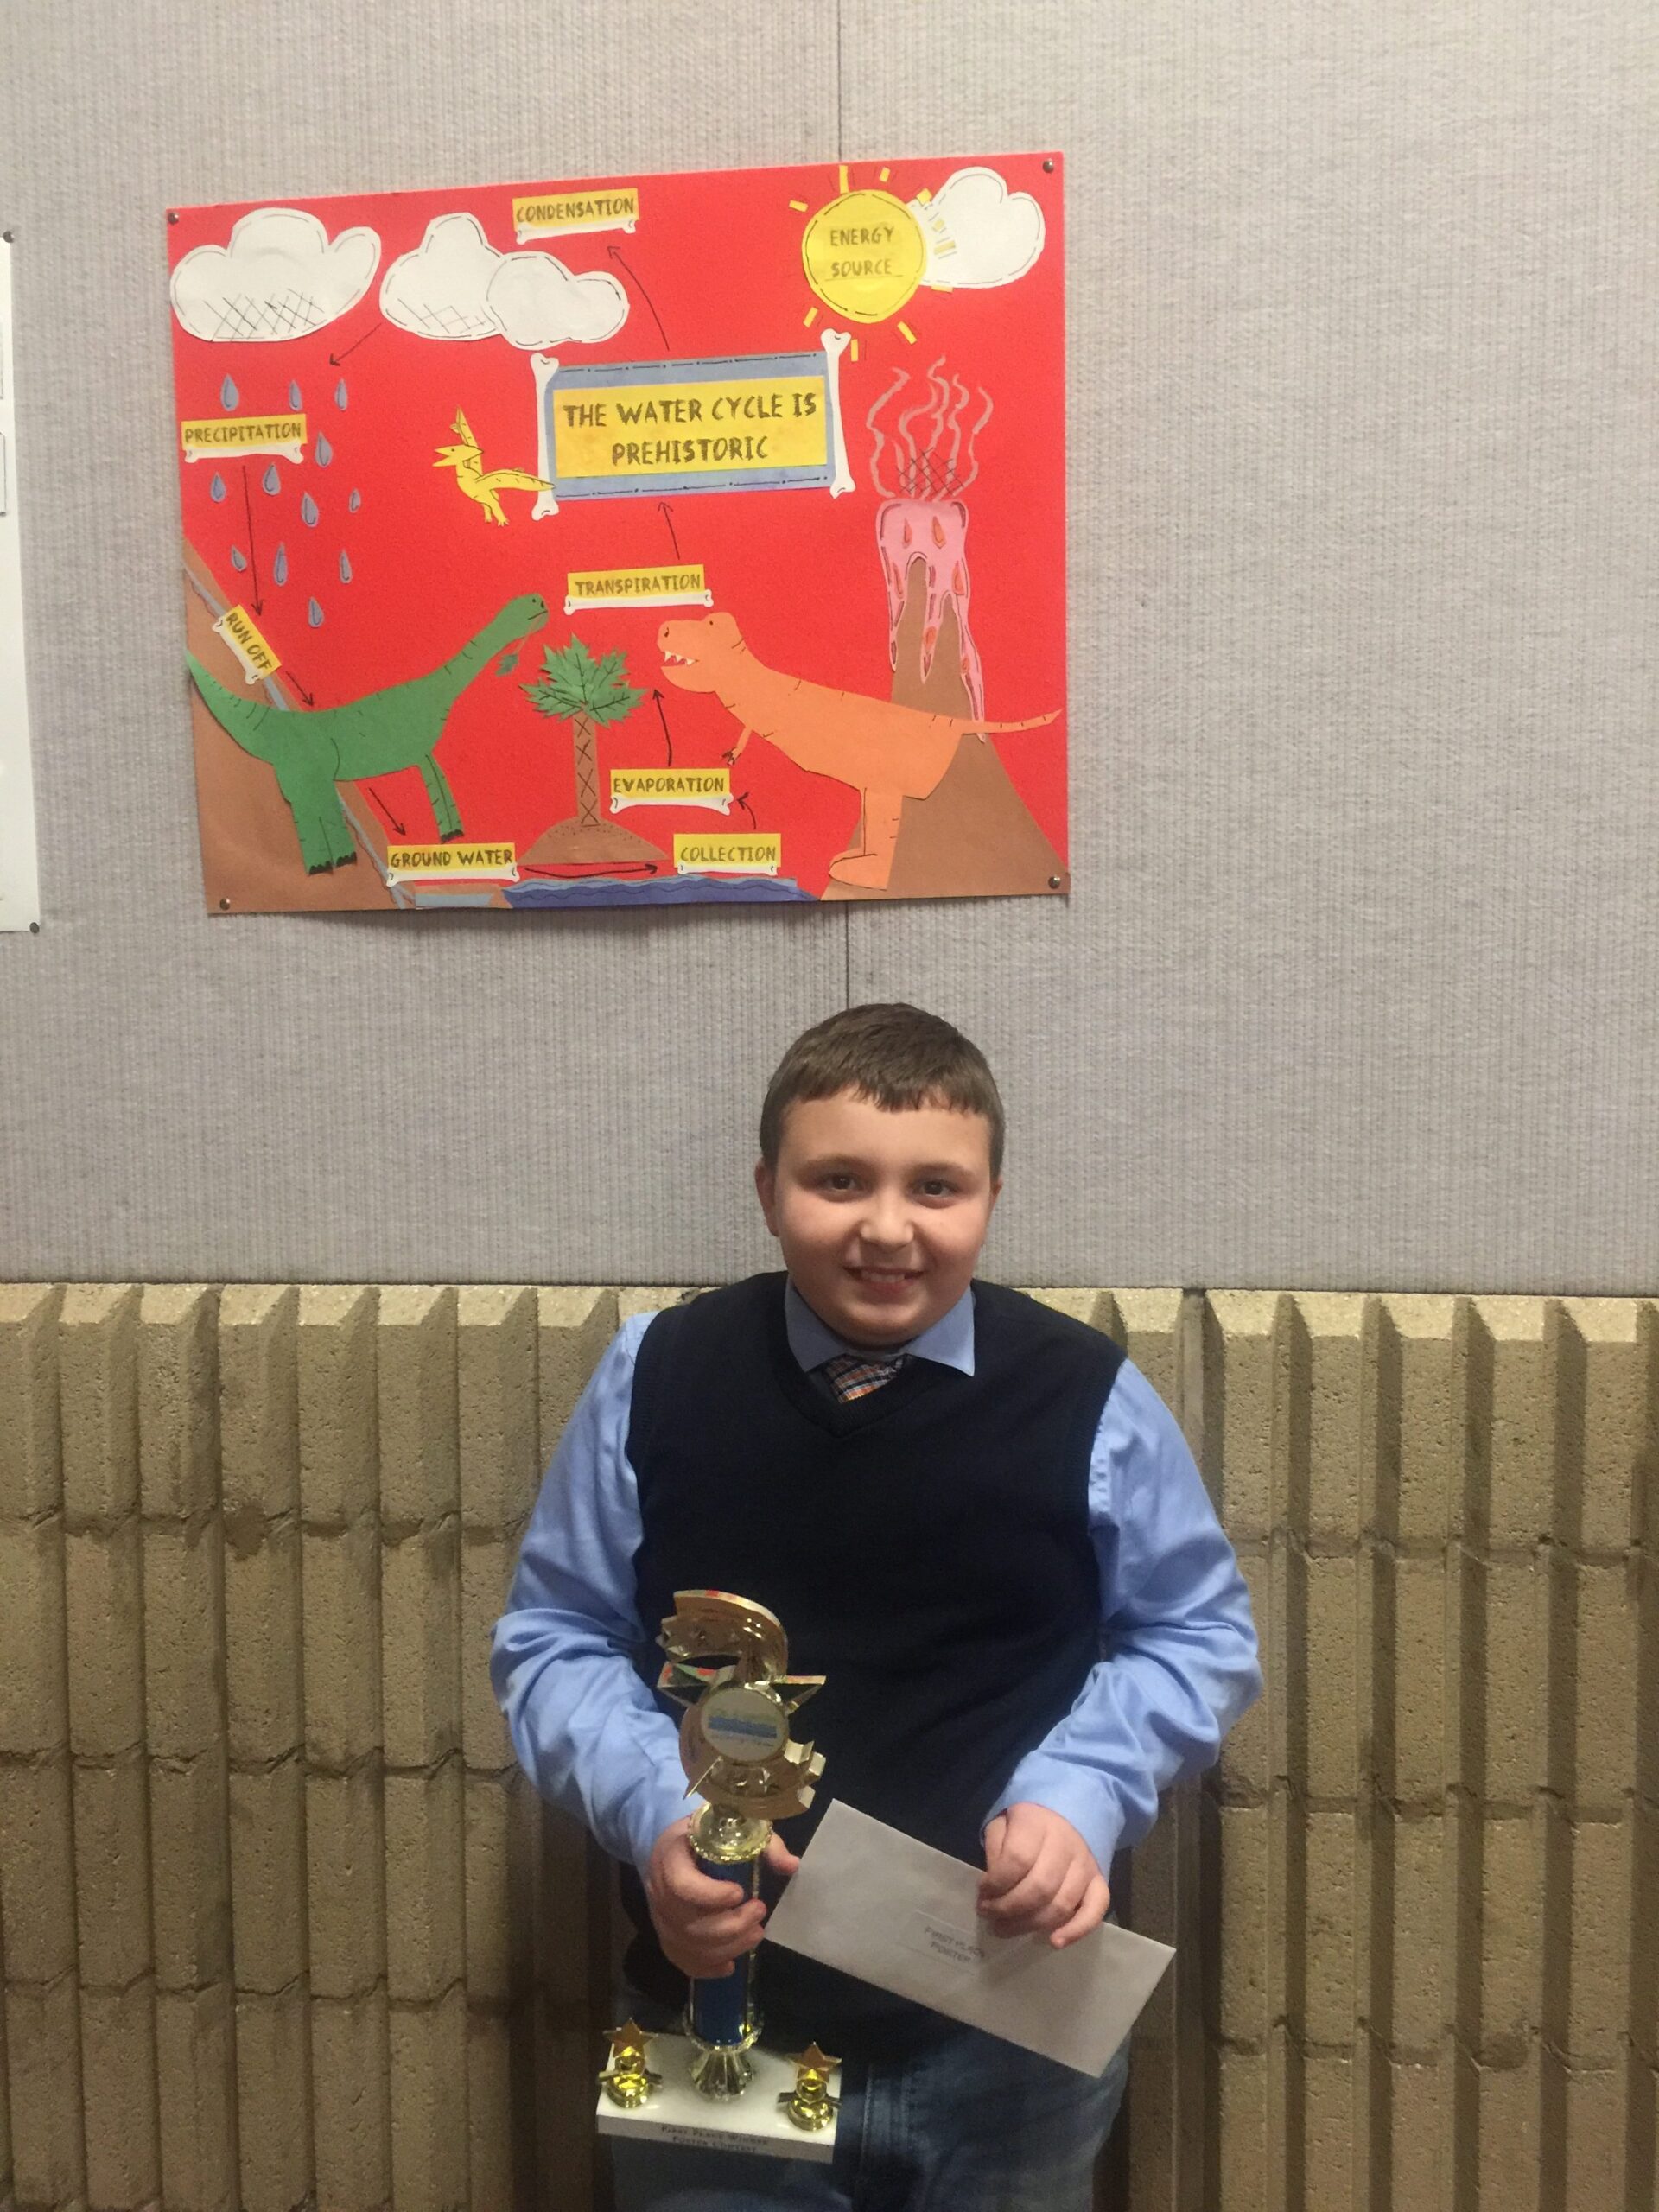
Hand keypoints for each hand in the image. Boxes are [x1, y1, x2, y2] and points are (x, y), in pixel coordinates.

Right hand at [645, 1818, 799, 1979]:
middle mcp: (659, 1891)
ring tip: (756, 1933)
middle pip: (690, 1923)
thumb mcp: (736, 1828)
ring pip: (690, 1946)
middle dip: (731, 1925)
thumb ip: (764, 1845)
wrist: (674, 1849)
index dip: (711, 1895)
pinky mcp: (667, 1937)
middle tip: (760, 1911)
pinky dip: (708, 1968)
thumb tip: (791, 1865)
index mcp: (671, 1857)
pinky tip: (730, 1963)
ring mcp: (661, 1918)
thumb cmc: (708, 1836)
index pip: (682, 1885)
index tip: (740, 1893)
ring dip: (728, 1946)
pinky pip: (683, 1961)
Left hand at [978, 1803, 1109, 1949]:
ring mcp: (1086, 1864)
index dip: (996, 1883)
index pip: (1017, 1859)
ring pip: (1061, 1904)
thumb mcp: (1001, 1827)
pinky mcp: (1098, 1882)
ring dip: (1031, 1924)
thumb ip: (995, 1852)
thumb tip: (992, 1889)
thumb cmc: (1024, 1828)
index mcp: (1037, 1823)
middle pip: (1039, 1887)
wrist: (1064, 1816)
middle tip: (989, 1915)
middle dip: (1008, 1909)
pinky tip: (1054, 1942)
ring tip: (1006, 1928)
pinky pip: (1095, 1910)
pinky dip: (1077, 1930)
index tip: (982, 1893)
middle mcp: (1066, 1843)